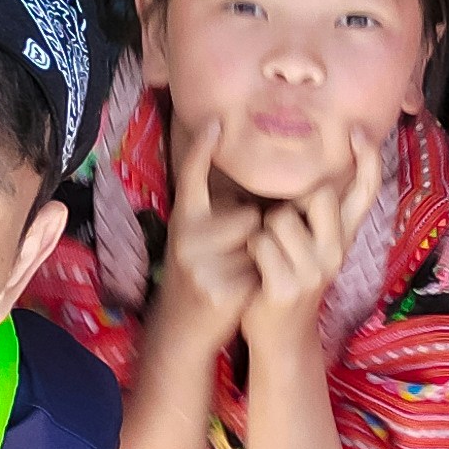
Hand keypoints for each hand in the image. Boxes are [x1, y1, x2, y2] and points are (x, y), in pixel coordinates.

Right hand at [153, 120, 262, 334]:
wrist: (183, 326)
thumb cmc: (201, 271)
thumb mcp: (196, 236)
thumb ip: (216, 211)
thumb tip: (250, 182)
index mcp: (183, 219)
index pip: (191, 176)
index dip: (201, 148)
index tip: (215, 122)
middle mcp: (186, 238)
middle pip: (250, 216)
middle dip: (255, 232)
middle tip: (235, 254)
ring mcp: (202, 265)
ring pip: (260, 242)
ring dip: (261, 255)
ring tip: (238, 271)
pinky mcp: (222, 290)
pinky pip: (265, 269)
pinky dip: (263, 278)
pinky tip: (243, 290)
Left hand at [242, 124, 381, 350]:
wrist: (278, 335)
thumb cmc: (286, 277)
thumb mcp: (311, 245)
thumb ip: (316, 214)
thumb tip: (314, 171)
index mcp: (343, 238)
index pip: (365, 191)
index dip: (366, 158)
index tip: (356, 129)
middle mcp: (336, 252)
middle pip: (317, 195)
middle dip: (288, 204)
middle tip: (278, 231)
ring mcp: (314, 271)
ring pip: (279, 219)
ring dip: (261, 231)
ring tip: (265, 256)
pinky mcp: (287, 286)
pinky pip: (259, 243)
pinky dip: (250, 251)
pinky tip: (255, 270)